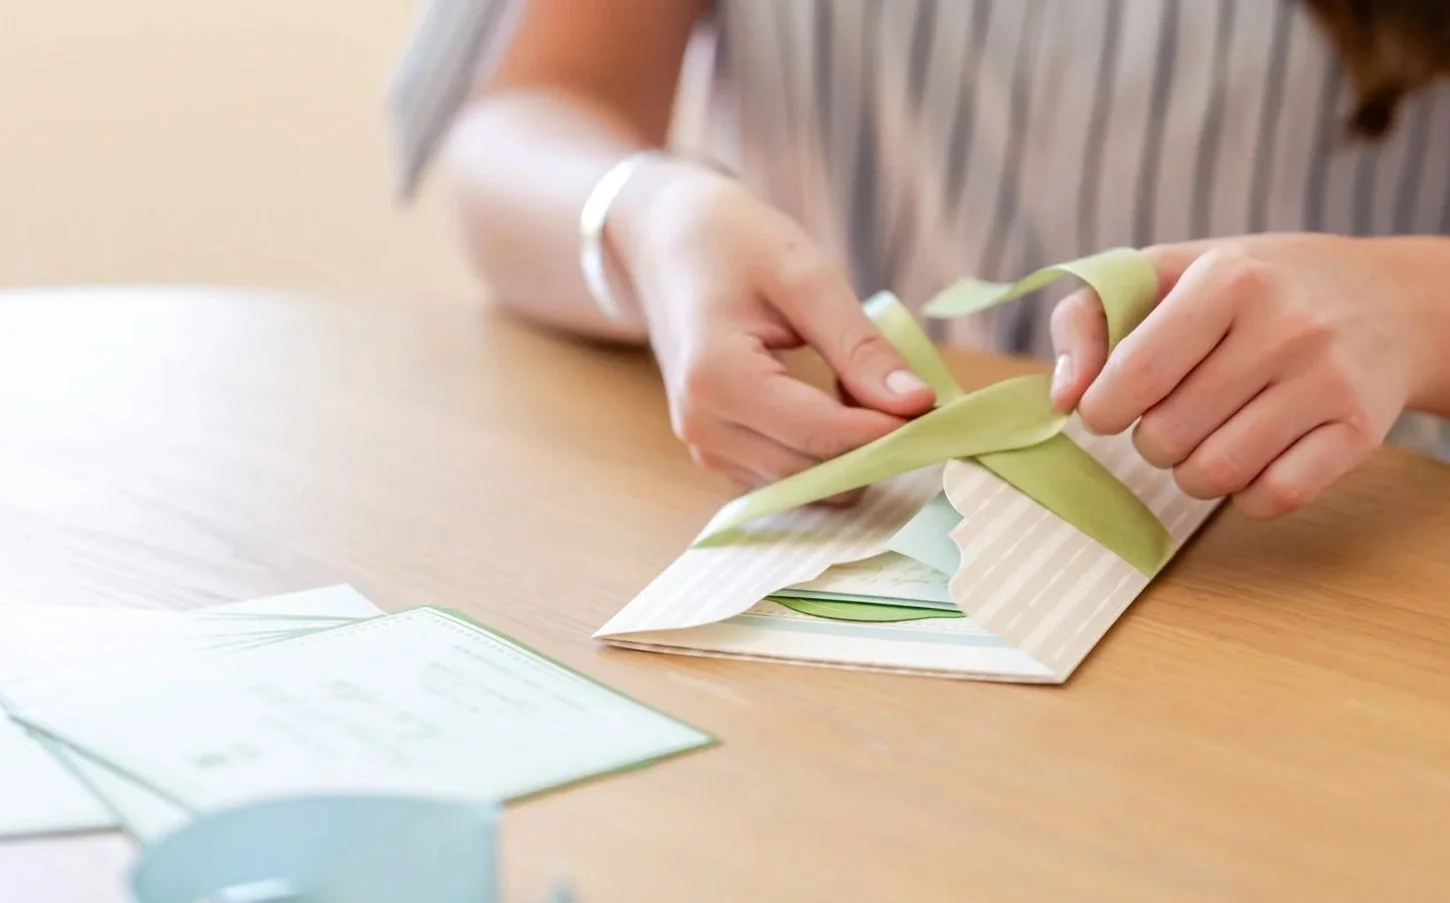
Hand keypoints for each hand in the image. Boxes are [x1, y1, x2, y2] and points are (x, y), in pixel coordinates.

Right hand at [608, 160, 934, 493]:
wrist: (665, 244)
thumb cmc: (733, 244)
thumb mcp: (805, 276)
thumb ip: (859, 346)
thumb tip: (917, 404)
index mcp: (716, 377)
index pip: (820, 434)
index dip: (886, 430)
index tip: (935, 406)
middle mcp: (702, 426)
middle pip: (814, 470)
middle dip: (870, 442)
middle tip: (906, 392)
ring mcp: (704, 448)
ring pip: (804, 484)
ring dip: (848, 451)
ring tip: (862, 387)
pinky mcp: (715, 455)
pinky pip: (787, 478)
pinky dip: (823, 454)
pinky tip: (834, 404)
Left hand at [1048, 234, 1444, 518]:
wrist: (1388, 298)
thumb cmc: (1253, 287)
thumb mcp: (1168, 271)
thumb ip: (1089, 318)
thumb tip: (1061, 397)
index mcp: (1228, 279)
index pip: (1135, 376)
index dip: (1103, 408)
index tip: (1109, 405)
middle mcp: (1286, 327)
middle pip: (1167, 435)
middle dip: (1150, 438)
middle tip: (1171, 413)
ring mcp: (1328, 382)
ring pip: (1215, 475)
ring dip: (1191, 472)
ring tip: (1205, 436)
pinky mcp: (1359, 432)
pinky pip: (1273, 497)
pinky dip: (1246, 494)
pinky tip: (1251, 458)